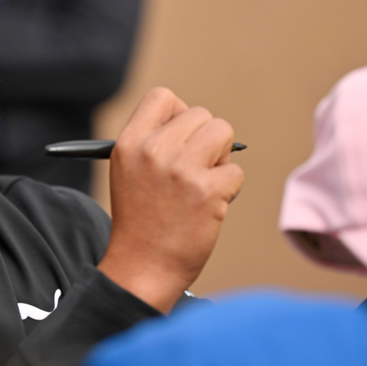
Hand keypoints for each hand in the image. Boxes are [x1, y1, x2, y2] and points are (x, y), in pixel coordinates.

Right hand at [97, 87, 244, 312]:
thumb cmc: (141, 221)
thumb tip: (198, 123)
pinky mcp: (207, 191)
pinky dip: (230, 190)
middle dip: (206, 141)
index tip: (181, 136)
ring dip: (222, 159)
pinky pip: (236, 172)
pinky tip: (210, 207)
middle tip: (194, 170)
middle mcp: (153, 150)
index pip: (162, 97)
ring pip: (224, 133)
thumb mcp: (129, 172)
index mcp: (129, 142)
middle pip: (201, 115)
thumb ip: (154, 143)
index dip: (179, 113)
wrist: (143, 268)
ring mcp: (181, 169)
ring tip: (204, 184)